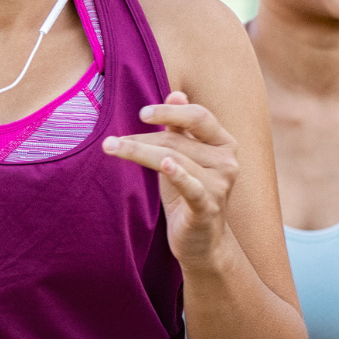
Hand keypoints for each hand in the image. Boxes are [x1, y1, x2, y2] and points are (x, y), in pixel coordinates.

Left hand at [103, 91, 240, 270]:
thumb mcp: (184, 158)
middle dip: (141, 139)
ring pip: (173, 159)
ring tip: (111, 148)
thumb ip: (181, 129)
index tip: (141, 113)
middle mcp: (227, 161)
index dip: (169, 112)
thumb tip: (176, 94)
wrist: (202, 243)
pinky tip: (165, 164)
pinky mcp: (207, 207)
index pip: (198, 117)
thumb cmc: (188, 194)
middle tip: (110, 141)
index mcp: (224, 143)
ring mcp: (220, 185)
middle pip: (177, 140)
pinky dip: (178, 175)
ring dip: (138, 153)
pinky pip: (192, 186)